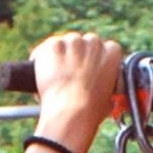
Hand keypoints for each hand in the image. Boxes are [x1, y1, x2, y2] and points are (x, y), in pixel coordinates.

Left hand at [31, 32, 123, 149]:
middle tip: (70, 73)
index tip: (87, 69)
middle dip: (78, 55)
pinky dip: (42, 57)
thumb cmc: (91, 109)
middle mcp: (93, 43)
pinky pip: (47, 47)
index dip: (94, 59)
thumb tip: (104, 90)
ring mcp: (73, 42)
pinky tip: (41, 71)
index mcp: (112, 52)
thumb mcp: (109, 97)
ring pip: (66, 43)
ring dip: (61, 55)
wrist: (71, 111)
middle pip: (84, 42)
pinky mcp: (54, 45)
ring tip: (55, 75)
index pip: (105, 47)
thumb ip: (107, 84)